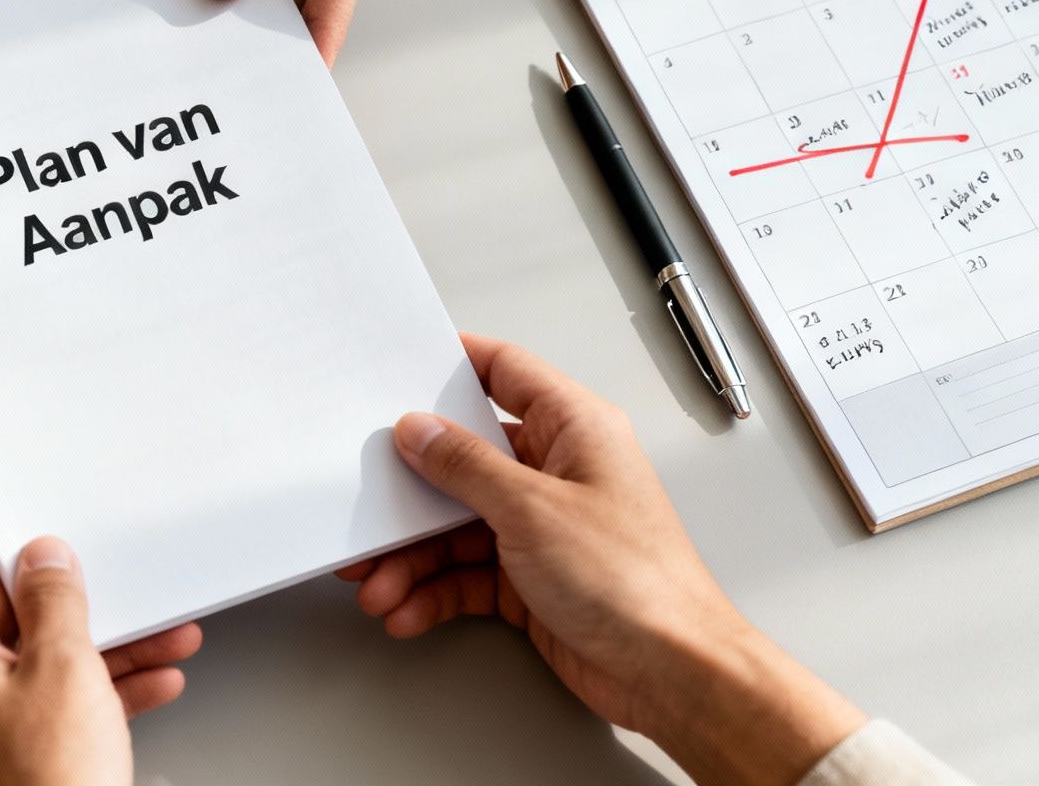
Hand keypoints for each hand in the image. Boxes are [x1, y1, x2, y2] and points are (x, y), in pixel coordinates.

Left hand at [0, 479, 202, 785]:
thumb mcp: (65, 670)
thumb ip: (55, 599)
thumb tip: (45, 558)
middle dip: (61, 593)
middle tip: (101, 575)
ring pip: (28, 659)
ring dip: (94, 645)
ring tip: (155, 636)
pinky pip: (41, 703)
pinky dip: (91, 690)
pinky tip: (145, 684)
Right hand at [340, 335, 866, 785]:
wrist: (672, 673)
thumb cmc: (635, 583)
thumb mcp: (532, 509)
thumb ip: (465, 465)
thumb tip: (418, 430)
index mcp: (575, 429)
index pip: (504, 372)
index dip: (450, 366)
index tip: (397, 370)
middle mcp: (558, 471)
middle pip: (463, 461)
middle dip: (408, 494)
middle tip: (366, 509)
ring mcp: (543, 527)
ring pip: (455, 526)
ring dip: (411, 557)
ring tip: (378, 584)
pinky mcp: (532, 579)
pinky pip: (466, 573)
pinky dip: (432, 592)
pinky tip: (407, 609)